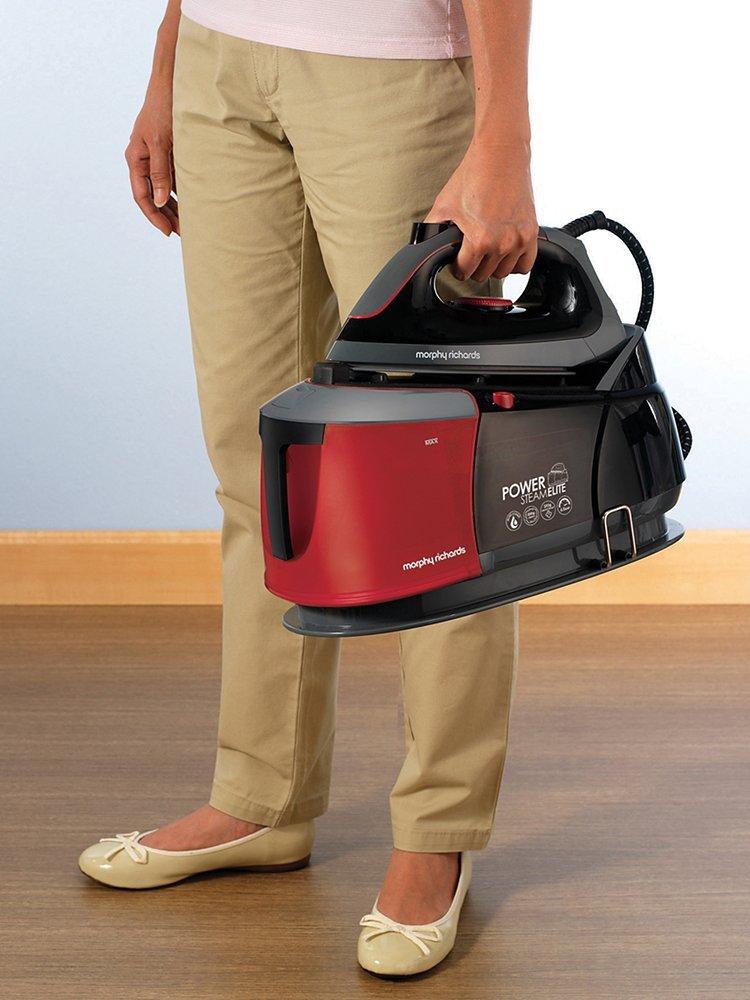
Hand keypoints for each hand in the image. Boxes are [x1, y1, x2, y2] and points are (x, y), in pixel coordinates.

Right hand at [125, 74, 178, 236]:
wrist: (172, 83)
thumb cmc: (163, 108)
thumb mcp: (161, 142)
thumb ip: (160, 172)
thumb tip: (159, 202)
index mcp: (135, 158)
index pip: (142, 196)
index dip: (154, 216)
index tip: (168, 232)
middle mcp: (143, 160)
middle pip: (152, 196)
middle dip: (166, 215)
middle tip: (183, 233)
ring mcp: (155, 157)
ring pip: (163, 189)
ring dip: (174, 206)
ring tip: (189, 223)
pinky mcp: (168, 152)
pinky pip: (172, 178)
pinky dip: (181, 191)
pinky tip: (192, 202)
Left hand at [425, 139, 536, 280]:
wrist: (501, 155)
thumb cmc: (474, 176)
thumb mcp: (444, 205)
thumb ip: (432, 230)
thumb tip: (425, 247)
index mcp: (480, 240)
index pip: (464, 272)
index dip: (456, 266)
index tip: (457, 258)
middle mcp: (502, 243)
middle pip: (483, 275)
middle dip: (474, 265)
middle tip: (471, 250)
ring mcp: (519, 239)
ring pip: (503, 272)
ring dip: (493, 265)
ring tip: (486, 249)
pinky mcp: (532, 233)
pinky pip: (525, 265)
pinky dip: (515, 263)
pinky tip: (505, 253)